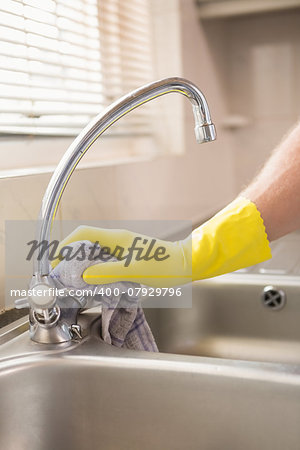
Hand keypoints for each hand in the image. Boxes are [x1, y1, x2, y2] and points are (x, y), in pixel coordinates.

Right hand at [52, 197, 271, 286]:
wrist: (187, 264)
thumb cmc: (165, 265)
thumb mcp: (135, 271)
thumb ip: (108, 272)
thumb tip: (84, 276)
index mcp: (116, 239)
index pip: (83, 235)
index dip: (66, 246)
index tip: (56, 263)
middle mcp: (117, 242)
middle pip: (86, 245)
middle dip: (71, 259)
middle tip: (64, 278)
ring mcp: (122, 250)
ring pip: (95, 256)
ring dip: (84, 268)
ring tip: (76, 284)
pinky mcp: (128, 260)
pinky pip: (105, 264)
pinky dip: (96, 273)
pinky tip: (96, 286)